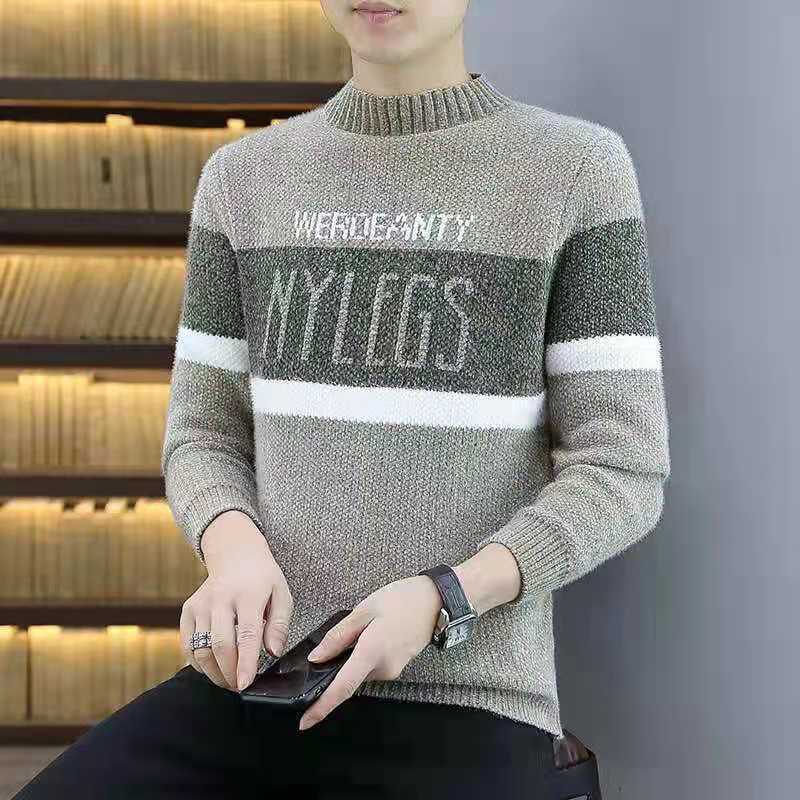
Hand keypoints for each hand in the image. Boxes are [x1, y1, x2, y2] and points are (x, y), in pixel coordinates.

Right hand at [179, 510, 293, 691]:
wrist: (236, 555)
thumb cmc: (262, 579)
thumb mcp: (282, 595)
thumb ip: (279, 625)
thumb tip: (273, 652)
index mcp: (248, 594)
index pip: (247, 634)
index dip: (245, 662)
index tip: (246, 684)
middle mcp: (220, 598)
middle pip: (220, 645)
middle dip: (229, 672)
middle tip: (240, 687)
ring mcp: (201, 604)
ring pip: (201, 649)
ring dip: (214, 672)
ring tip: (229, 680)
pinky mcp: (188, 610)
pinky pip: (189, 645)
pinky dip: (199, 663)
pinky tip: (214, 667)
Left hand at [297, 575, 442, 730]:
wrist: (438, 600)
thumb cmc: (403, 600)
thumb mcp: (365, 610)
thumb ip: (338, 636)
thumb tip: (317, 657)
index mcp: (371, 653)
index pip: (341, 688)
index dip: (321, 708)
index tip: (305, 722)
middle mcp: (382, 668)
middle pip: (349, 678)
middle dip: (338, 665)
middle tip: (343, 636)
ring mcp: (392, 670)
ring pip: (360, 670)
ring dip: (353, 656)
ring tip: (363, 626)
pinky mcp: (397, 666)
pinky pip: (372, 666)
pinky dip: (364, 655)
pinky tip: (371, 633)